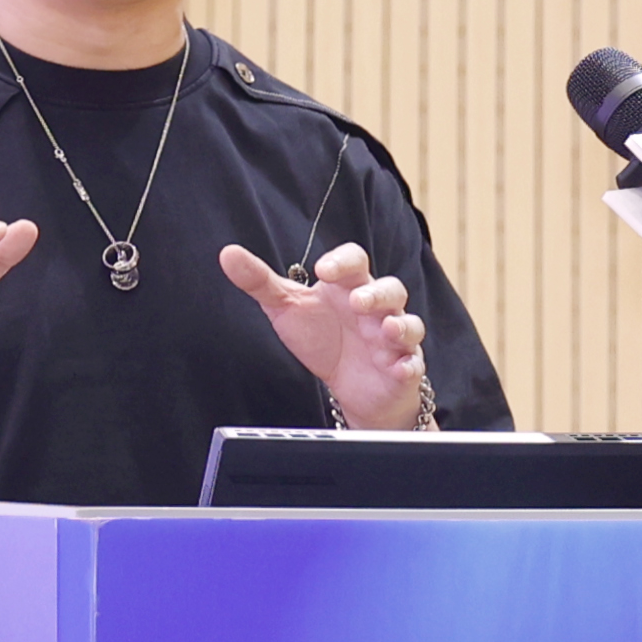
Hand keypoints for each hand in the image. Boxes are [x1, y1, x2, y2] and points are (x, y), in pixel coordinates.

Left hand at [220, 240, 431, 429]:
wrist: (351, 386)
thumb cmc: (323, 338)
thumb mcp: (287, 309)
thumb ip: (260, 282)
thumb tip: (228, 254)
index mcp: (349, 287)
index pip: (355, 261)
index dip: (343, 261)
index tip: (323, 270)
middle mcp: (377, 308)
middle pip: (390, 288)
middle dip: (376, 294)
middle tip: (356, 302)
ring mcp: (394, 338)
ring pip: (409, 323)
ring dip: (400, 325)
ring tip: (385, 330)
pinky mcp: (403, 367)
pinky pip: (413, 364)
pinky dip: (408, 365)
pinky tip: (399, 367)